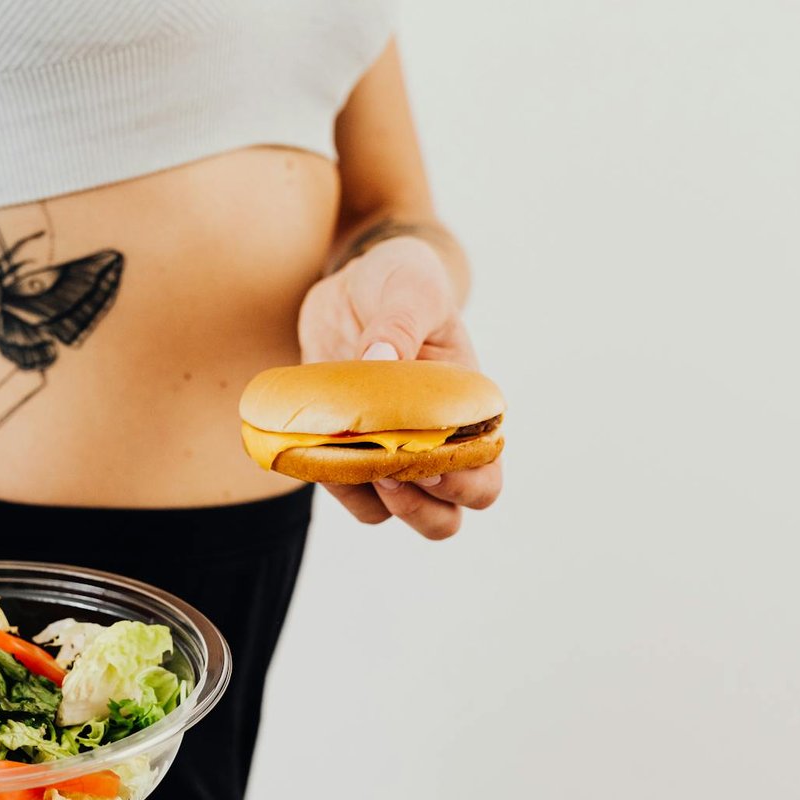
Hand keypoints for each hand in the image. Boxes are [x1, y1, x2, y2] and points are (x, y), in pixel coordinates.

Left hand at [297, 234, 501, 538]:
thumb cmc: (399, 282)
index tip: (427, 458)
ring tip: (347, 460)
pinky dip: (333, 483)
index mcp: (469, 410)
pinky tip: (314, 452)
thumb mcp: (410, 286)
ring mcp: (391, 452)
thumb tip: (382, 357)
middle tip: (388, 471)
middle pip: (446, 516)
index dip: (462, 482)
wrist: (352, 286)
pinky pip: (346, 492)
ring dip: (373, 501)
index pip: (485, 474)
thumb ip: (401, 321)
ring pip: (395, 514)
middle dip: (420, 509)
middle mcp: (436, 442)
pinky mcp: (348, 449)